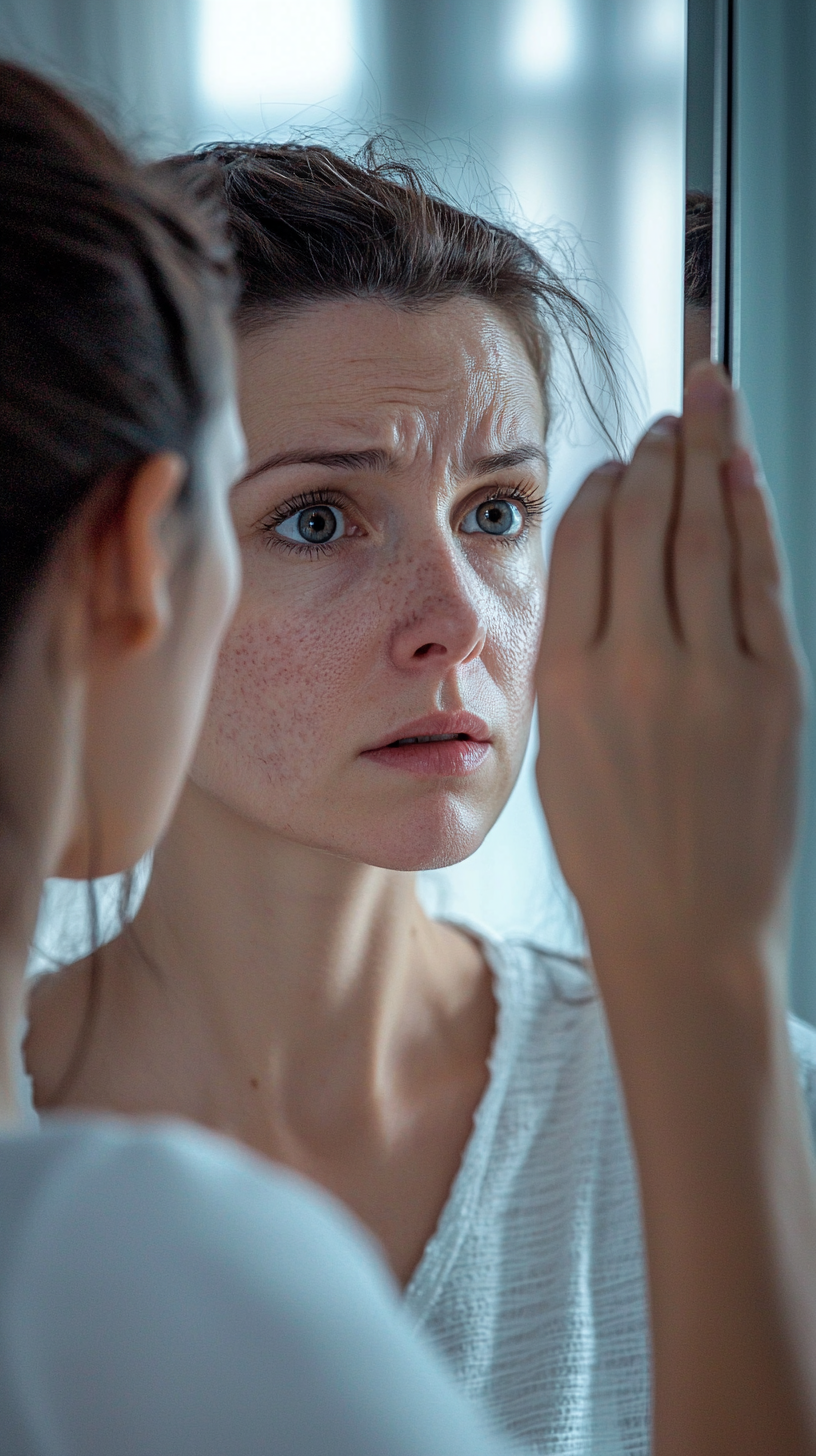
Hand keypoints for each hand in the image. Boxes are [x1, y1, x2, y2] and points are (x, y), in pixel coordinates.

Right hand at [536, 364, 804, 1001]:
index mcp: (567, 679)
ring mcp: (710, 672)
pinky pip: (759, 576)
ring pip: (703, 531)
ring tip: (707, 411)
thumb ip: (575, 655)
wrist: (684, 927)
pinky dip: (751, 512)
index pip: (582, 543)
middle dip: (660, 451)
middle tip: (672, 412)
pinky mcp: (774, 689)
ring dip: (706, 457)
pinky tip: (745, 472)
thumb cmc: (616, 850)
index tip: (616, 461)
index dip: (602, 485)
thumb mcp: (560, 748)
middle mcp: (634, 664)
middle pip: (644, 519)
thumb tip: (604, 567)